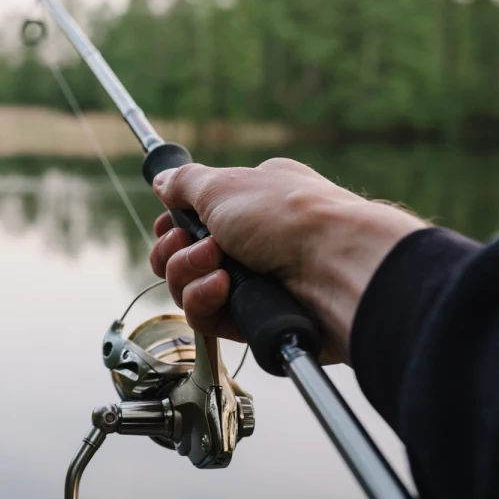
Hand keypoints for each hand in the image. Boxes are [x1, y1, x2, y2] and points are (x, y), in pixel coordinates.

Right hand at [147, 158, 425, 364]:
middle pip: (182, 254)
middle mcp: (251, 241)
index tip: (170, 223)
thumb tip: (162, 180)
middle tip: (191, 242)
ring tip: (216, 264)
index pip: (193, 218)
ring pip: (188, 286)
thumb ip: (184, 184)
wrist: (337, 268)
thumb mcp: (224, 185)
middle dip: (175, 250)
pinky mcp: (254, 318)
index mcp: (249, 202)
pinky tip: (224, 288)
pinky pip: (205, 316)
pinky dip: (204, 300)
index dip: (172, 224)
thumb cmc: (288, 216)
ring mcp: (253, 282)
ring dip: (188, 272)